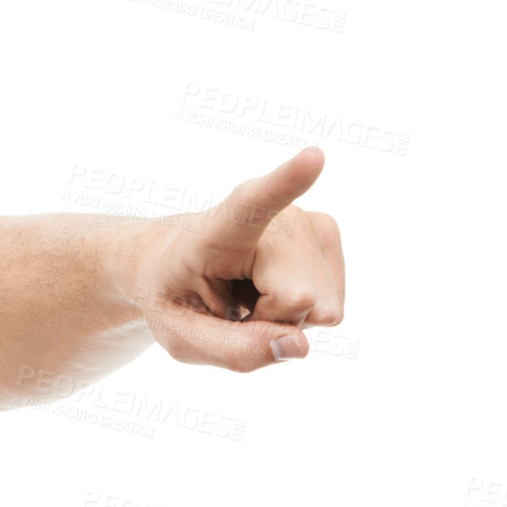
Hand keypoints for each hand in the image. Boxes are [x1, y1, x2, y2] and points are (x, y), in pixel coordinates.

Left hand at [134, 147, 344, 370]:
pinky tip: (271, 291)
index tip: (315, 157)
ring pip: (321, 308)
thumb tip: (300, 346)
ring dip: (284, 319)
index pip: (255, 205)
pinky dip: (301, 313)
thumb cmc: (174, 296)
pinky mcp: (326, 233)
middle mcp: (271, 217)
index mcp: (218, 229)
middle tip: (233, 305)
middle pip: (298, 300)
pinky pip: (331, 307)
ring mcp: (305, 220)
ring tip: (248, 295)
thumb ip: (232, 350)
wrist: (174, 263)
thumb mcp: (180, 336)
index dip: (286, 183)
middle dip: (270, 323)